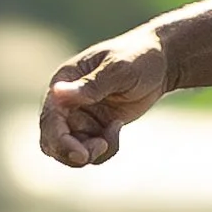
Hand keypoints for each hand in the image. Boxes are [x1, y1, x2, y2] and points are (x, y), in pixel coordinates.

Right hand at [40, 26, 168, 165]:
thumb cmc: (138, 57)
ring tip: (115, 130)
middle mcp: (66, 102)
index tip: (81, 154)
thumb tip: (56, 92)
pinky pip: (91, 151)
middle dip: (72, 154)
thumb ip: (91, 85)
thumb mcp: (118, 69)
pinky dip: (105, 149)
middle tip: (101, 149)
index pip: (50, 118)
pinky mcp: (95, 128)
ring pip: (71, 151)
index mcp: (63, 82)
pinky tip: (118, 126)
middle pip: (53, 141)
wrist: (161, 64)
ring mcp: (80, 117)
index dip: (60, 140)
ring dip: (92, 153)